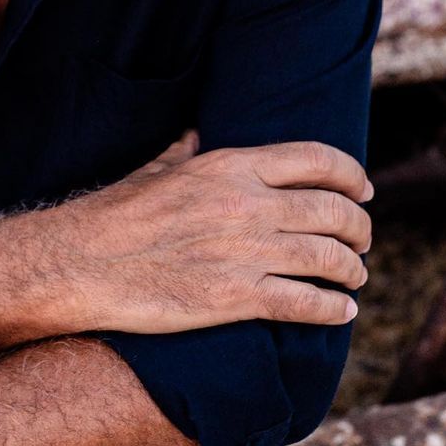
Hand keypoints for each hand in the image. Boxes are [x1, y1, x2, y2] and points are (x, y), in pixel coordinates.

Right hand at [59, 132, 372, 334]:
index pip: (316, 160)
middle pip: (333, 211)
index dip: (351, 175)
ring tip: (355, 277)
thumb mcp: (156, 169)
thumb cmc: (115, 214)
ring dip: (352, 270)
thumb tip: (196, 133)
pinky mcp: (235, 298)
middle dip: (359, 228)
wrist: (83, 262)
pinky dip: (331, 309)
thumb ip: (186, 151)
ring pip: (328, 258)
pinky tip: (340, 312)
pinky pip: (305, 303)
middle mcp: (247, 204)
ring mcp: (244, 251)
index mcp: (231, 165)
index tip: (363, 190)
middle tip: (363, 240)